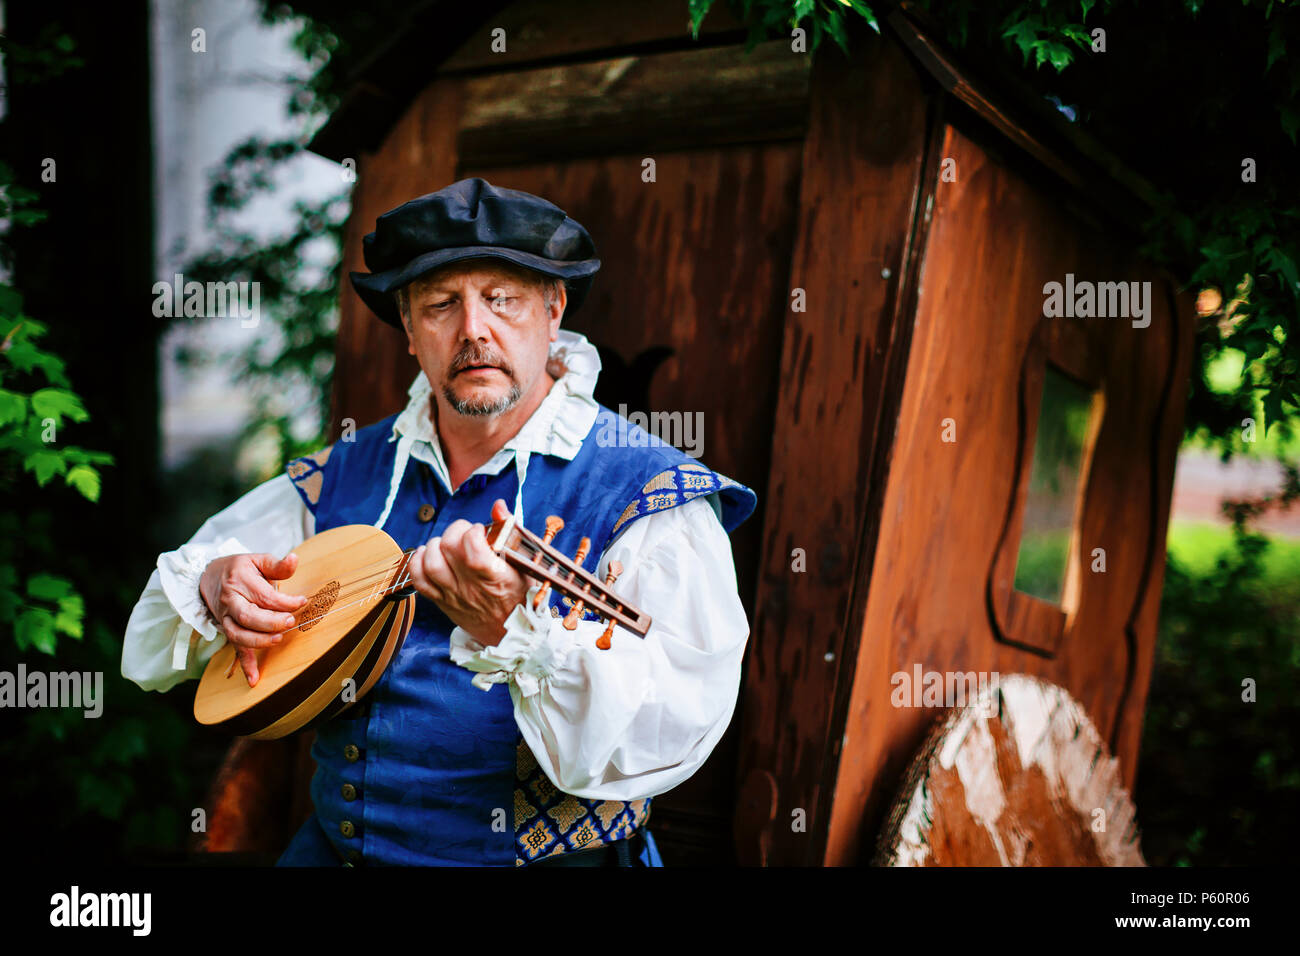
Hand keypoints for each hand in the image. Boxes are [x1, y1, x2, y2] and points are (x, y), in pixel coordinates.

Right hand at [199, 552, 307, 686]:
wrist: (208, 576)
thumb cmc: (239, 568)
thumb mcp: (257, 560)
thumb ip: (277, 564)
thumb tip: (294, 559)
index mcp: (239, 580)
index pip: (264, 595)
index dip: (285, 601)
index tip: (302, 602)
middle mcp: (230, 601)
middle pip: (249, 616)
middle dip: (271, 622)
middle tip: (290, 622)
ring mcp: (226, 618)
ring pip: (239, 634)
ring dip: (259, 641)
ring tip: (278, 639)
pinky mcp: (228, 630)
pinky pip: (235, 649)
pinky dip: (244, 665)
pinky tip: (254, 679)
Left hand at [407, 499, 529, 645]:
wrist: (511, 635)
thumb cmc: (520, 597)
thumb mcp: (524, 564)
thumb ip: (509, 531)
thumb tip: (497, 505)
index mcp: (496, 577)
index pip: (473, 549)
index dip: (473, 532)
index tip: (481, 530)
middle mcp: (472, 587)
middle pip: (448, 549)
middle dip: (455, 531)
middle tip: (465, 533)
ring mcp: (454, 595)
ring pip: (430, 564)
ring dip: (435, 545)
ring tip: (447, 544)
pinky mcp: (442, 602)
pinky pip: (419, 582)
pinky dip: (417, 564)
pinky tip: (428, 555)